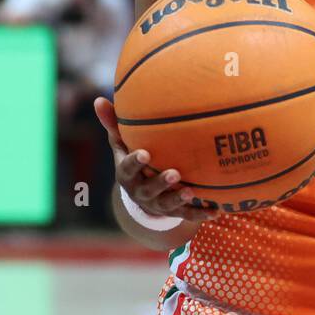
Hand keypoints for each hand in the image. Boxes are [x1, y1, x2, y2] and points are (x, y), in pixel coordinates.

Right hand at [93, 97, 219, 222]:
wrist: (141, 195)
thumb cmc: (133, 160)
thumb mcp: (121, 144)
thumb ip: (113, 125)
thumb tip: (98, 99)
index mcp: (127, 174)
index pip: (128, 168)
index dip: (135, 162)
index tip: (145, 153)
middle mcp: (140, 191)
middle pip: (149, 189)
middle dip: (161, 182)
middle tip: (174, 173)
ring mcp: (157, 203)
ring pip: (167, 204)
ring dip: (179, 199)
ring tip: (191, 192)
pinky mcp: (172, 212)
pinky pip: (186, 215)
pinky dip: (200, 213)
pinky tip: (215, 211)